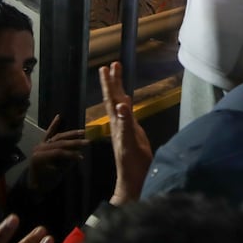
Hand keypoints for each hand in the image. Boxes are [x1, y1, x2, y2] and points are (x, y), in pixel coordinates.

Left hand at [26, 114, 86, 190]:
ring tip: (82, 132)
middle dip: (74, 142)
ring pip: (57, 136)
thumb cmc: (43, 183)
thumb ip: (65, 165)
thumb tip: (77, 155)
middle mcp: (40, 147)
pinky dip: (53, 125)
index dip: (70, 154)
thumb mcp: (55, 176)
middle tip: (87, 141)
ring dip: (70, 134)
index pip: (58, 152)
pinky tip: (58, 117)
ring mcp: (40, 144)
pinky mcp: (41, 143)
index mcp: (40, 156)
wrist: (32, 184)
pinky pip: (48, 133)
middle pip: (59, 142)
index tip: (81, 157)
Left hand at [100, 61, 151, 205]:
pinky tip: (127, 99)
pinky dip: (127, 102)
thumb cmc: (132, 162)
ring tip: (117, 74)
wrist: (135, 178)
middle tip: (112, 64)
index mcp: (117, 122)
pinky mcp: (132, 131)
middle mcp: (119, 122)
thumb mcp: (129, 142)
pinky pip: (127, 111)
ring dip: (119, 88)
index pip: (111, 99)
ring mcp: (125, 126)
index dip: (109, 84)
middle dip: (114, 81)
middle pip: (114, 98)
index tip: (107, 68)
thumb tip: (121, 105)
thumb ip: (126, 123)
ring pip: (120, 103)